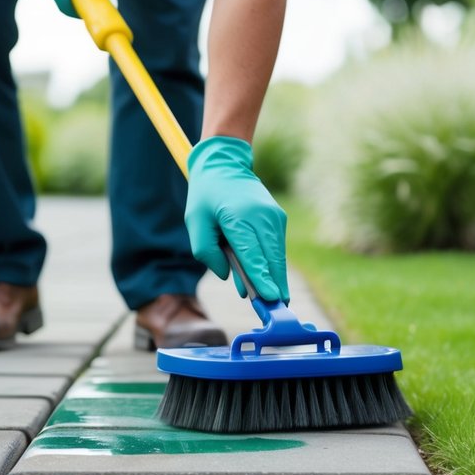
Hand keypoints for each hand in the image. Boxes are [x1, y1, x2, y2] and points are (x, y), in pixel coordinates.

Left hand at [185, 136, 289, 302]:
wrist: (225, 163)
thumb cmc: (206, 195)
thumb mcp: (195, 222)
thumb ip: (206, 251)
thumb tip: (228, 275)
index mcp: (238, 217)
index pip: (252, 254)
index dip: (262, 278)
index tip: (271, 297)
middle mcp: (261, 217)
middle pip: (271, 258)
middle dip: (275, 285)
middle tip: (278, 310)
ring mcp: (273, 217)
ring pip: (278, 255)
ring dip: (276, 277)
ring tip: (276, 300)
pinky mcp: (278, 218)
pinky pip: (277, 247)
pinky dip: (274, 264)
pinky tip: (270, 281)